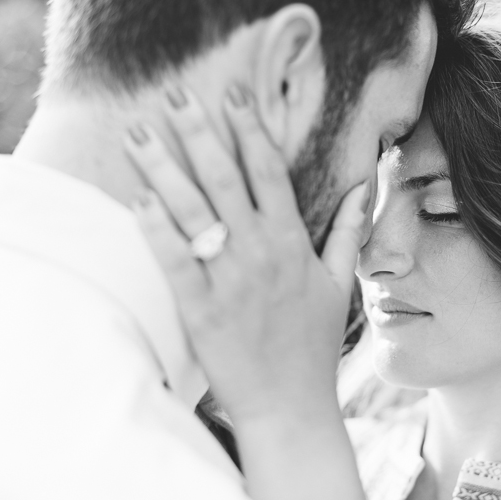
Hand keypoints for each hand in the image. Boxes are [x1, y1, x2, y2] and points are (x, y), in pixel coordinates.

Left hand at [125, 84, 368, 422]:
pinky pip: (175, 261)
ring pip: (193, 212)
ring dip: (164, 168)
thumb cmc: (313, 344)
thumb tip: (363, 186)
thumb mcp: (338, 284)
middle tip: (174, 95)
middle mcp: (261, 254)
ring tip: (138, 133)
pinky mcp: (201, 311)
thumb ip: (349, 231)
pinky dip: (155, 228)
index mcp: (293, 243)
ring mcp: (230, 281)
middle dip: (198, 131)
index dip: (251, 129)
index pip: (269, 172)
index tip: (235, 94)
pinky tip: (138, 199)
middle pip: (224, 179)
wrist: (290, 406)